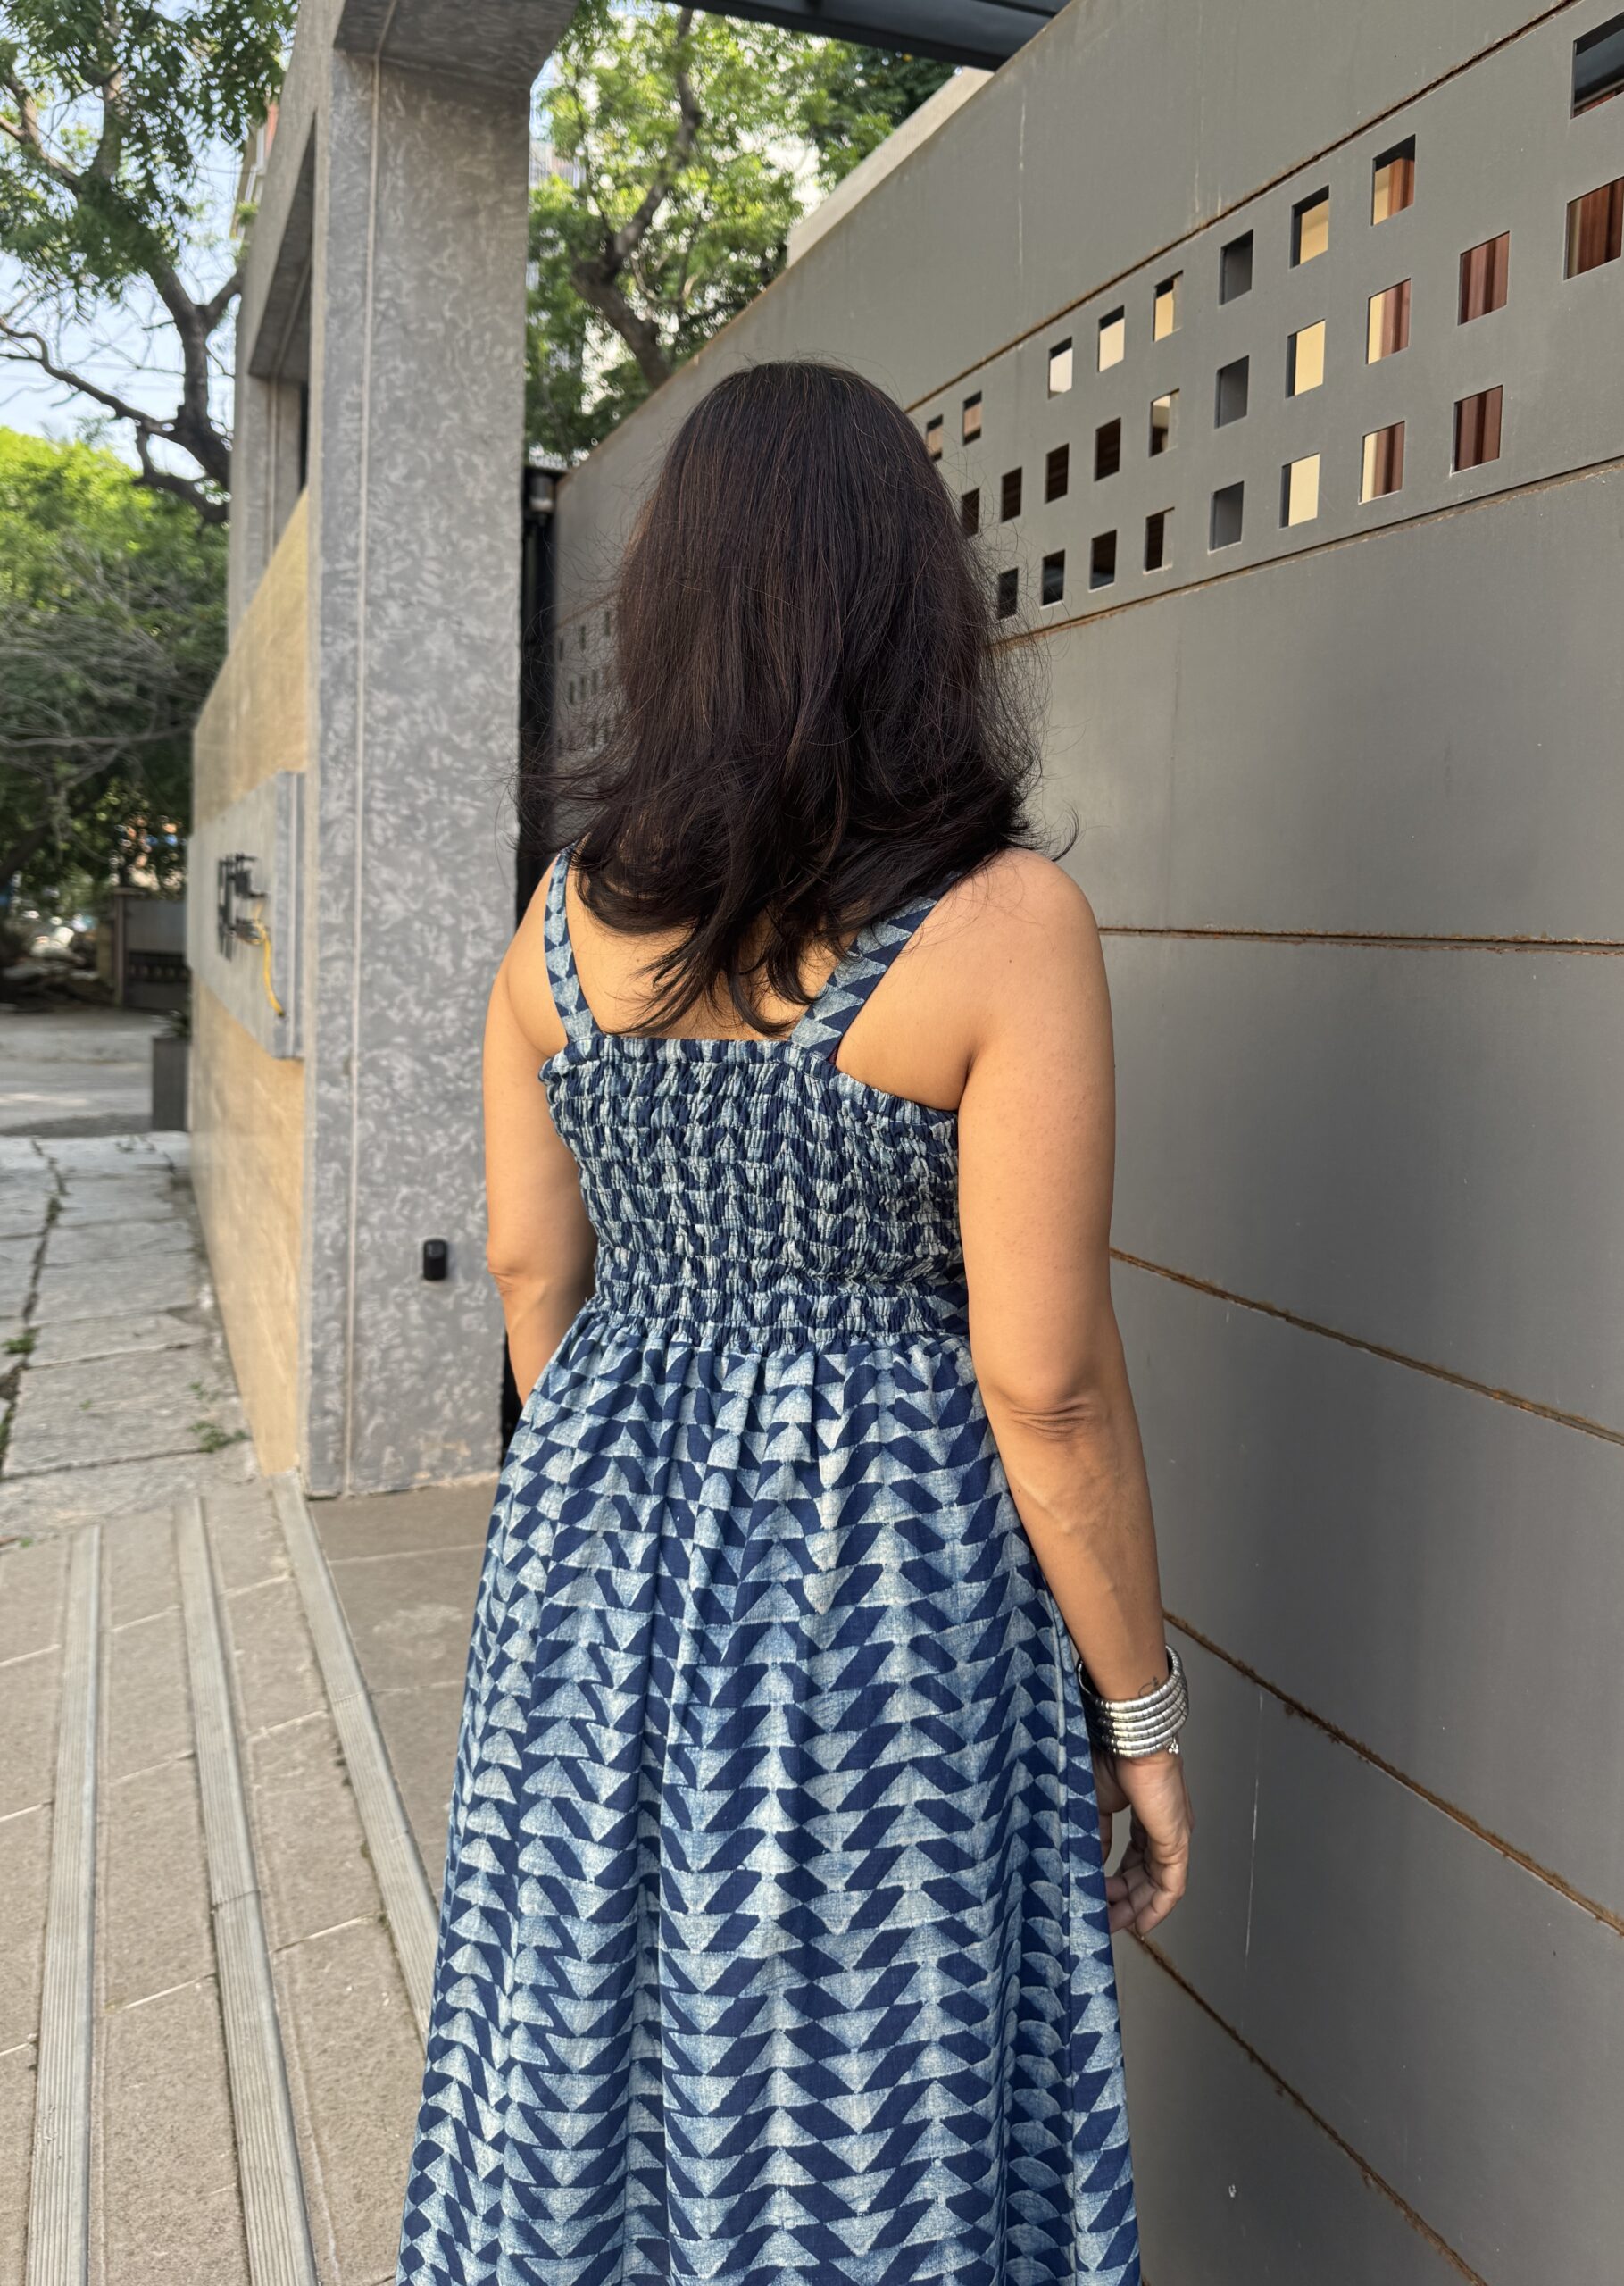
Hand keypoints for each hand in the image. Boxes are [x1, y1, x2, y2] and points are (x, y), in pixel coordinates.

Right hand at [1092, 1746, 1191, 1936]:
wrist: (1128, 1740)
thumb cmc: (1112, 1757)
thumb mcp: (1097, 1802)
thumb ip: (1099, 1833)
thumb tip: (1094, 1860)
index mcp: (1146, 1817)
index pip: (1134, 1858)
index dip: (1117, 1880)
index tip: (1099, 1896)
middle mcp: (1164, 1829)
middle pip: (1147, 1875)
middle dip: (1125, 1900)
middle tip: (1104, 1918)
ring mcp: (1173, 1837)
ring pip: (1158, 1884)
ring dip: (1136, 1907)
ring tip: (1114, 1924)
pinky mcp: (1176, 1842)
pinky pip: (1171, 1885)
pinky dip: (1157, 1907)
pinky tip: (1143, 1923)